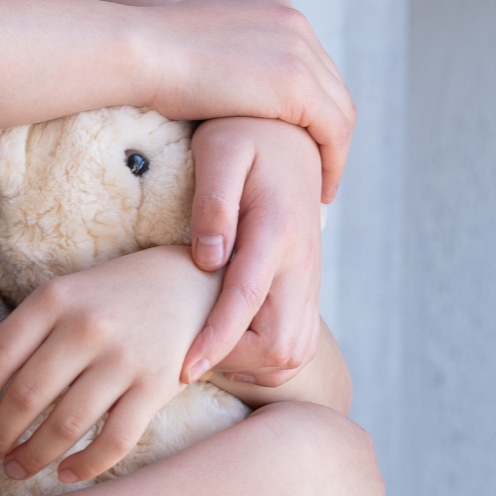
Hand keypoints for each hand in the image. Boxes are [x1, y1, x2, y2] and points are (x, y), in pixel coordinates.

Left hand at [0, 246, 219, 482]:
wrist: (188, 285)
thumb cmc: (108, 298)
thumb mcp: (58, 300)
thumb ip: (11, 335)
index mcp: (55, 298)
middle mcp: (88, 326)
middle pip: (27, 395)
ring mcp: (125, 357)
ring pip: (66, 425)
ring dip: (32, 456)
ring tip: (16, 468)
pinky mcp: (157, 386)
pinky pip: (115, 441)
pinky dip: (84, 466)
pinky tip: (64, 473)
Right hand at [141, 0, 355, 199]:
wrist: (141, 51)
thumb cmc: (152, 53)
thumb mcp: (203, 38)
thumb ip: (227, 49)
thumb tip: (219, 69)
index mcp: (276, 10)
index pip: (311, 64)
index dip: (312, 105)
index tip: (304, 136)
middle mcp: (295, 24)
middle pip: (330, 85)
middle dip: (328, 127)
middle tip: (321, 164)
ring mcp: (300, 50)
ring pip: (339, 110)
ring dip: (335, 149)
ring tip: (324, 182)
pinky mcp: (298, 84)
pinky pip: (334, 130)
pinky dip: (334, 161)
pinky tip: (322, 187)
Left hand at [181, 117, 324, 386]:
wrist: (291, 126)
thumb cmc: (244, 134)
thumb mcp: (219, 152)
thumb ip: (213, 204)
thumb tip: (206, 260)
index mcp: (277, 230)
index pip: (247, 302)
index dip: (216, 341)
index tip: (184, 368)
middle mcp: (303, 261)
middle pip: (283, 345)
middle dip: (237, 361)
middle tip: (191, 348)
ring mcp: (311, 275)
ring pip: (296, 352)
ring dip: (254, 363)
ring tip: (209, 346)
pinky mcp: (308, 282)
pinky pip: (299, 341)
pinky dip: (268, 356)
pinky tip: (231, 338)